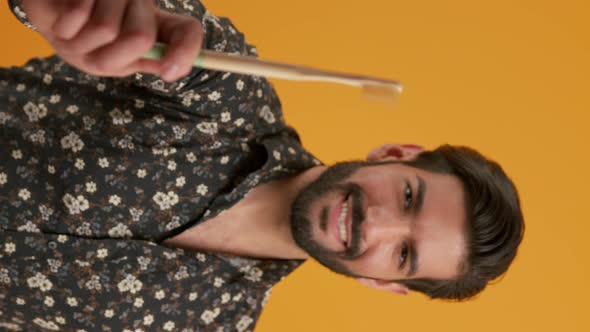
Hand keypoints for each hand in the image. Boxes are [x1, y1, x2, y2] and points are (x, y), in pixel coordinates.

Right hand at [22, 0, 203, 81]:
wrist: (51, 19)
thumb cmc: (91, 45)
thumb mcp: (120, 61)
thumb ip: (146, 61)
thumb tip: (171, 68)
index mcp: (157, 25)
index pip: (187, 31)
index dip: (185, 50)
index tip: (169, 72)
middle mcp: (141, 2)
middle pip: (141, 37)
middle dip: (112, 58)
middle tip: (95, 55)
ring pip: (106, 29)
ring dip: (82, 46)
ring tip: (77, 39)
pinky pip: (78, 13)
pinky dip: (64, 30)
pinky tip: (64, 25)